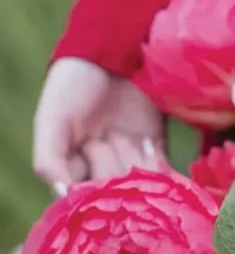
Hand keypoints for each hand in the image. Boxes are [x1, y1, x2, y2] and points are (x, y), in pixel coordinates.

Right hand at [33, 57, 165, 193]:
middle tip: (105, 137)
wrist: (112, 55)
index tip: (88, 161)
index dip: (87, 187)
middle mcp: (104, 168)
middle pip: (114, 194)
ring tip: (124, 135)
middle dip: (111, 167)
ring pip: (140, 186)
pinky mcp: (158, 149)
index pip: (82, 198)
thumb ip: (50, 161)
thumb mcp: (52, 122)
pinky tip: (147, 141)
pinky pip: (164, 173)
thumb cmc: (73, 87)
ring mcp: (133, 160)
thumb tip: (64, 197)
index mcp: (73, 166)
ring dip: (134, 163)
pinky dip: (159, 164)